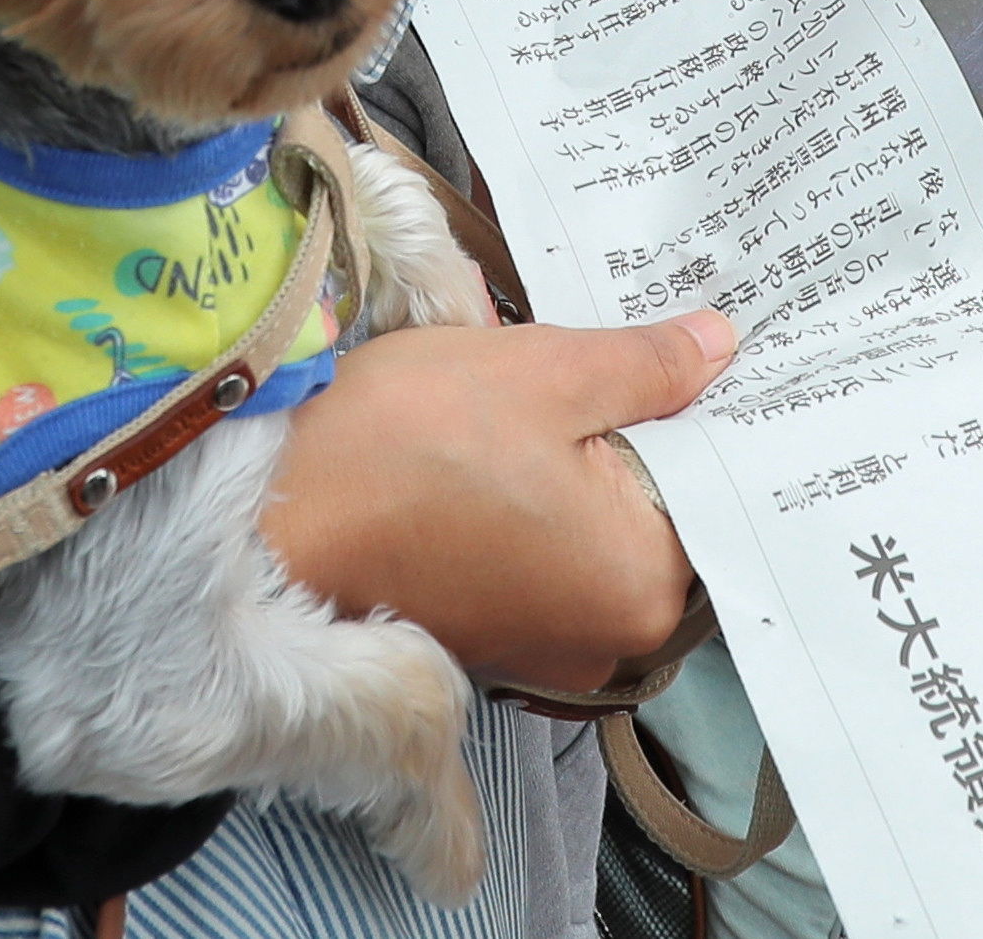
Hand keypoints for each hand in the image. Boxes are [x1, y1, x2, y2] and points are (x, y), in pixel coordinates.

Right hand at [263, 313, 734, 694]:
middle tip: (631, 341)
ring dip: (586, 455)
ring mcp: (542, 641)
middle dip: (645, 426)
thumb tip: (720, 349)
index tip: (704, 345)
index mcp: (642, 586)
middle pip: (659, 507)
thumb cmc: (404, 448)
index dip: (710, 407)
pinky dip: (540, 492)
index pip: (718, 486)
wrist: (262, 522)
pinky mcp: (488, 627)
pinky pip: (546, 548)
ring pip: (597, 522)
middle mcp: (605, 638)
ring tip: (567, 377)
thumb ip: (645, 367)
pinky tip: (513, 434)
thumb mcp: (543, 375)